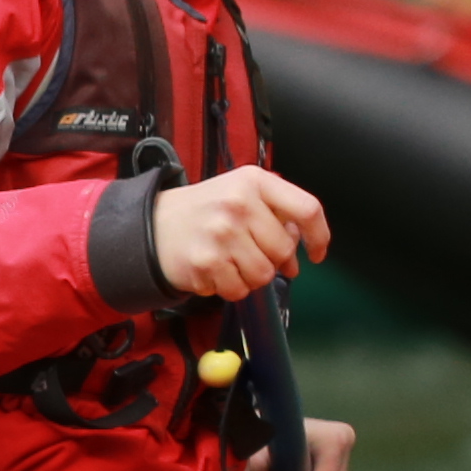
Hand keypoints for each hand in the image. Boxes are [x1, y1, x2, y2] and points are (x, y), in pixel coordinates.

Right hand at [153, 164, 329, 299]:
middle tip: (251, 253)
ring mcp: (222, 233)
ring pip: (264, 274)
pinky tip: (215, 270)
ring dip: (251, 276)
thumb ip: (277, 217)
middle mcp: (239, 203)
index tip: (317, 253)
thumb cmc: (206, 212)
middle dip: (274, 260)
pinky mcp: (206, 261)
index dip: (319, 236)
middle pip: (284, 249)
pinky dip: (231, 287)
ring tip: (230, 260)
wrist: (152, 225)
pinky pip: (239, 289)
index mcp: (255, 181)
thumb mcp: (242, 195)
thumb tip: (298, 257)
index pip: (307, 208)